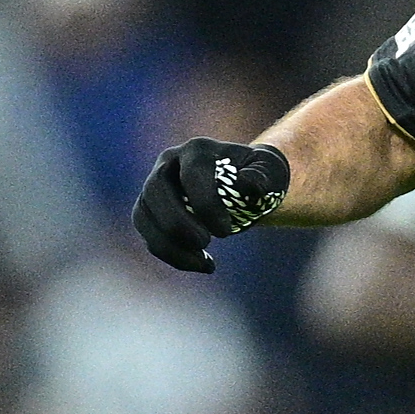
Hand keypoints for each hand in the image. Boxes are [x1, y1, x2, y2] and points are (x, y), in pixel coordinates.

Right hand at [133, 140, 292, 272]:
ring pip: (142, 214)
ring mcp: (155, 186)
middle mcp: (170, 162)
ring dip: (168, 245)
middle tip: (207, 243)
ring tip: (204, 263)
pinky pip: (148, 234)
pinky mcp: (151, 209)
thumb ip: (264, 177)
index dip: (205, 205)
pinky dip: (170, 254)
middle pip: (155, 190)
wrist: (243, 184)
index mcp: (198, 150)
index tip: (226, 231)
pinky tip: (199, 263)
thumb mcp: (271, 173)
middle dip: (177, 223)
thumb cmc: (259, 177)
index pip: (191, 175)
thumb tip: (247, 184)